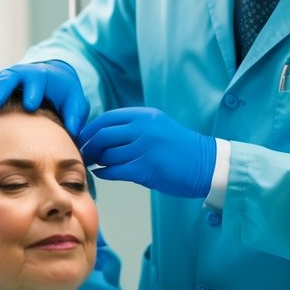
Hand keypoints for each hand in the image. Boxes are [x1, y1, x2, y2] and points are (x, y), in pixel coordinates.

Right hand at [0, 61, 88, 135]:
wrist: (52, 77)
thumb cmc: (65, 92)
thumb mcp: (76, 101)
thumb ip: (75, 114)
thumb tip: (74, 130)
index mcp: (42, 76)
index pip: (36, 80)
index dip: (33, 91)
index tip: (31, 105)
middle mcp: (20, 74)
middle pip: (7, 79)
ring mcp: (5, 79)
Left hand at [78, 107, 215, 198]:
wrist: (206, 164)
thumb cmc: (179, 147)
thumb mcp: (157, 125)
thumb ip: (132, 126)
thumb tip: (101, 134)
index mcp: (145, 115)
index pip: (107, 119)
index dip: (90, 129)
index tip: (82, 138)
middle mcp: (143, 129)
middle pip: (103, 136)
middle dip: (89, 146)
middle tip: (83, 154)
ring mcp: (145, 149)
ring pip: (108, 155)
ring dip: (97, 161)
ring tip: (92, 164)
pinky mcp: (146, 169)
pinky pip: (115, 170)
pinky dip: (104, 172)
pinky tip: (101, 173)